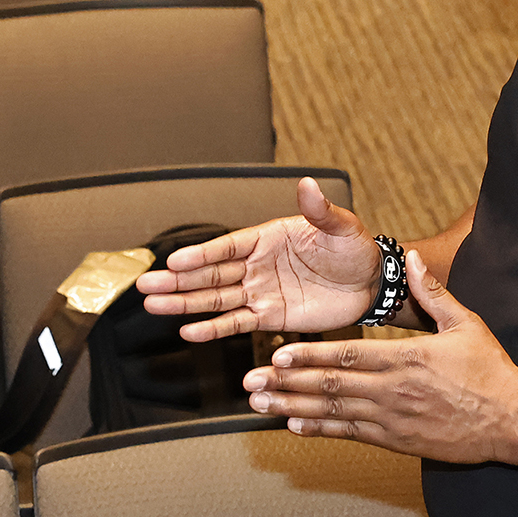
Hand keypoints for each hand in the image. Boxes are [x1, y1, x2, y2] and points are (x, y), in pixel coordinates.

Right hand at [135, 176, 378, 340]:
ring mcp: (259, 292)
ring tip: (154, 307)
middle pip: (209, 274)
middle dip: (177, 281)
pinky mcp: (269, 317)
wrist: (370, 285)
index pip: (227, 247)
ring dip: (184, 304)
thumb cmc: (354, 250)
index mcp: (266, 238)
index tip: (175, 261)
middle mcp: (256, 266)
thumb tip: (307, 184)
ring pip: (214, 299)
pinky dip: (213, 329)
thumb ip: (319, 211)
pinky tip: (189, 332)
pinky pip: (236, 323)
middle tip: (147, 286)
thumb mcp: (340, 227)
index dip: (201, 255)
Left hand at [241, 250, 517, 461]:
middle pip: (330, 386)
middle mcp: (394, 390)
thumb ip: (433, 292)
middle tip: (250, 383)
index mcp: (407, 357)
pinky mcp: (397, 441)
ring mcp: (393, 418)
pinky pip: (351, 435)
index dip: (308, 357)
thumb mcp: (466, 324)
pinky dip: (321, 430)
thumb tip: (410, 259)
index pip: (347, 356)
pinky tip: (294, 426)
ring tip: (261, 404)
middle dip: (286, 383)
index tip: (276, 355)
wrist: (515, 421)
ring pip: (333, 413)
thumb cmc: (491, 372)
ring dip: (293, 408)